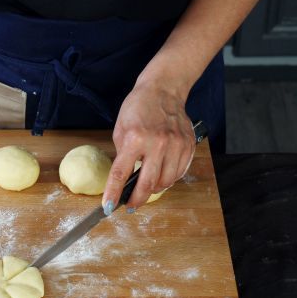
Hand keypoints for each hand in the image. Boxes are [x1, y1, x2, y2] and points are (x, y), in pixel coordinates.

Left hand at [102, 80, 194, 213]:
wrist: (163, 90)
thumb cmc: (138, 108)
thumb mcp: (120, 130)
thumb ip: (123, 155)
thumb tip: (123, 180)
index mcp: (135, 138)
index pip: (121, 173)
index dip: (114, 193)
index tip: (108, 207)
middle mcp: (157, 142)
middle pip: (147, 183)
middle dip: (136, 199)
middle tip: (130, 206)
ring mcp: (176, 145)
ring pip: (165, 182)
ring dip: (153, 190)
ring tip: (145, 189)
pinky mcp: (188, 146)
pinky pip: (179, 173)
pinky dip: (168, 179)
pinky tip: (160, 177)